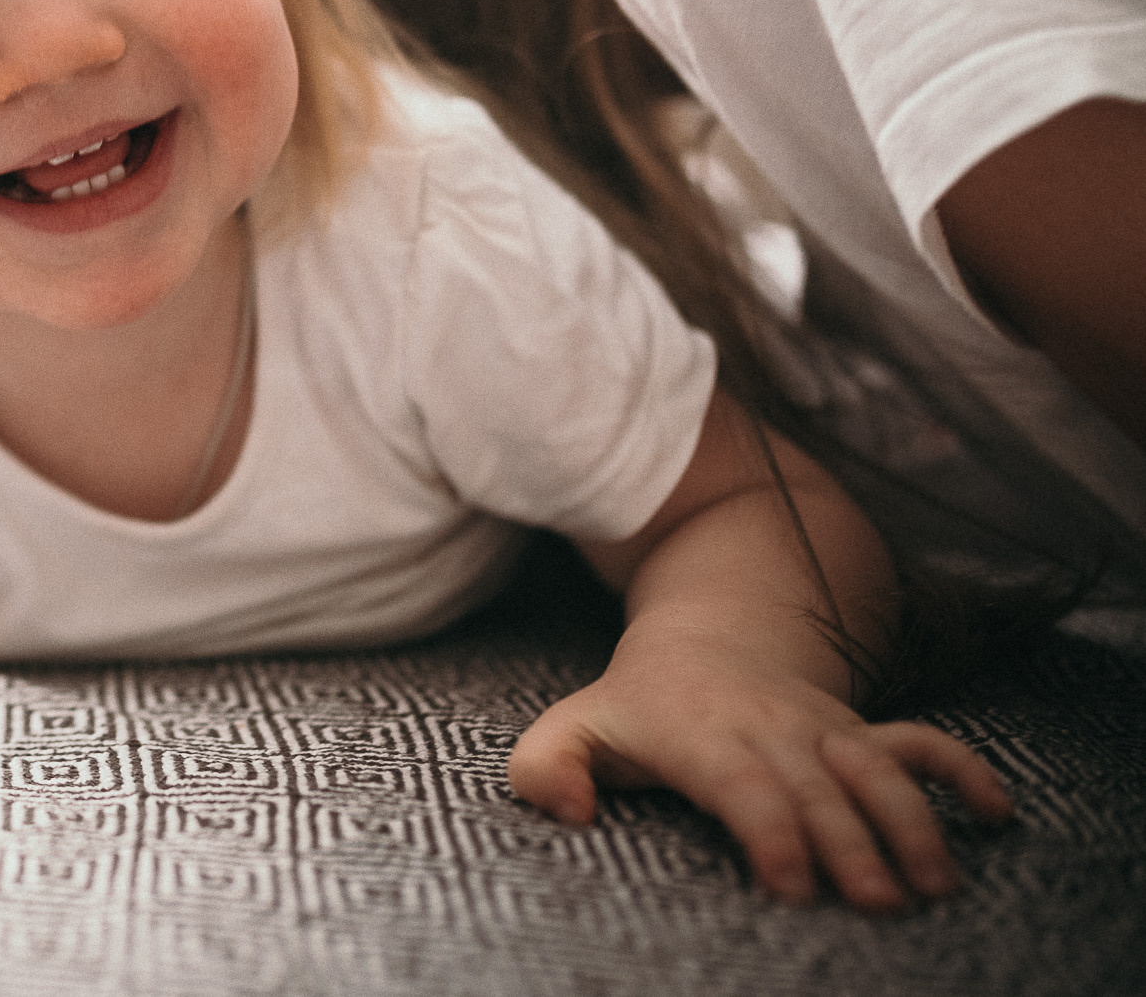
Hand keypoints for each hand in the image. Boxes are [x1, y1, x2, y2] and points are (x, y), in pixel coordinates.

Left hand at [508, 658, 1014, 911]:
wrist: (703, 639)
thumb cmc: (634, 706)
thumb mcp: (572, 727)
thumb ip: (545, 769)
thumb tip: (568, 814)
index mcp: (701, 736)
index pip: (742, 785)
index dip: (770, 831)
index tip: (792, 886)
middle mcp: (770, 731)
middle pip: (819, 789)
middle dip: (851, 843)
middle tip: (879, 904)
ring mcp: (822, 728)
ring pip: (877, 767)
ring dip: (912, 820)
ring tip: (937, 883)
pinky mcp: (857, 731)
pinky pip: (919, 740)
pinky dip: (960, 769)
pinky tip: (997, 812)